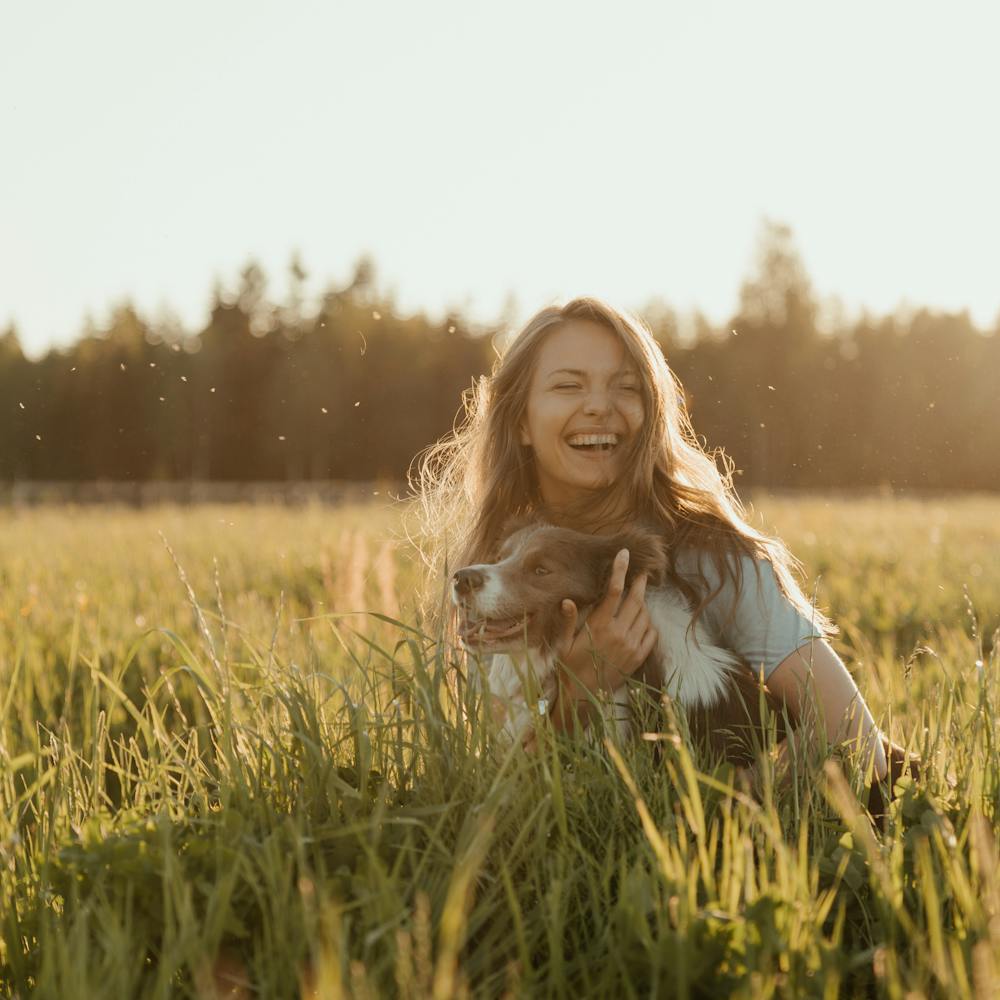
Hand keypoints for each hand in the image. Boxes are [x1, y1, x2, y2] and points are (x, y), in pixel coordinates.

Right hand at [555, 548, 658, 697]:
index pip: (614, 591)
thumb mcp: (563, 644)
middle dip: (639, 583)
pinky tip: (642, 621)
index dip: (620, 570)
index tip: (625, 554)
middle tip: (642, 573)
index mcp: (599, 626)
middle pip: (635, 599)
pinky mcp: (637, 659)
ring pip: (645, 616)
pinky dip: (649, 624)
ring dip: (643, 604)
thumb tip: (567, 600)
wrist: (581, 697)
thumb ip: (567, 621)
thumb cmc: (568, 668)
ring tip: (638, 598)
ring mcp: (631, 647)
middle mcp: (618, 634)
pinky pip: (651, 635)